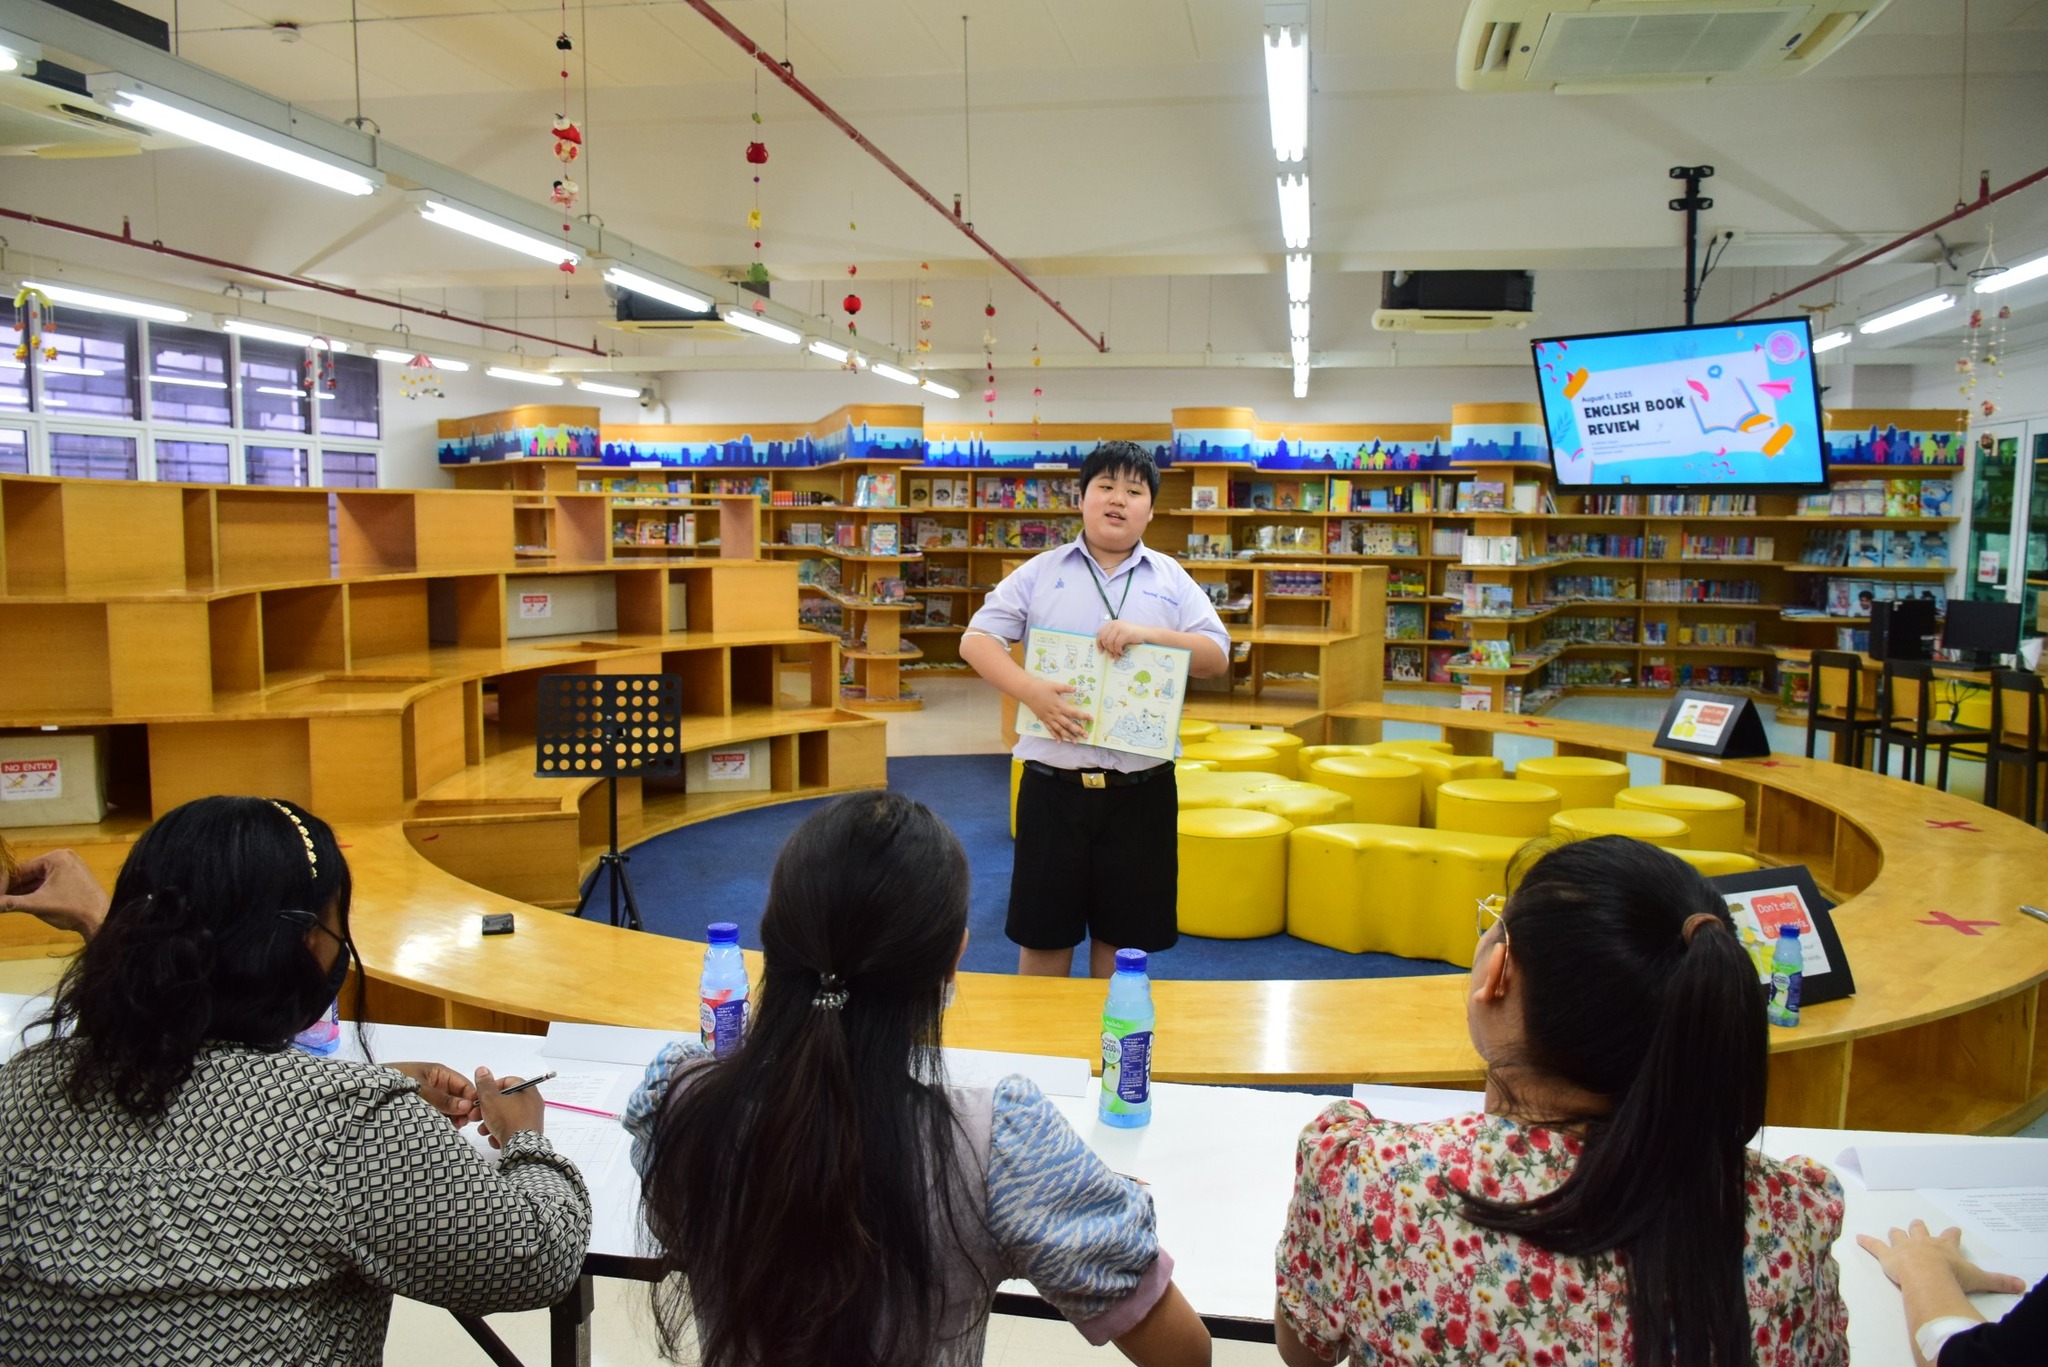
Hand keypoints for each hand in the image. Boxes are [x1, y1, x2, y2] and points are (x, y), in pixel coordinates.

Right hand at [1, 851, 109, 939]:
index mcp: (56, 858)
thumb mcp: (36, 905)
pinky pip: (49, 883)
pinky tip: (21, 902)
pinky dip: (36, 892)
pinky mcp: (74, 879)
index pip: (21, 869)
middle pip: (30, 874)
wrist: (102, 919)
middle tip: (1, 899)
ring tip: (6, 902)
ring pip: (38, 880)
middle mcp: (64, 858)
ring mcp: (70, 868)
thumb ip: (11, 903)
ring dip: (23, 891)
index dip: (5, 883)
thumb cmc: (71, 909)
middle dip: (14, 888)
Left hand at [387, 1061, 478, 1127]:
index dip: (472, 1098)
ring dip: (454, 1116)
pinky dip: (443, 1120)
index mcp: (440, 1073)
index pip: (464, 1085)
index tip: (475, 1114)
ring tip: (453, 1127)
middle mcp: (438, 1084)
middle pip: (459, 1097)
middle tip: (463, 1124)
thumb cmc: (395, 1082)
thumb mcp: (421, 1090)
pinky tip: (444, 1128)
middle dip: (463, 1109)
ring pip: (450, 1107)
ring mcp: (431, 1096)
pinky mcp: (423, 1106)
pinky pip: (438, 1113)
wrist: (368, 1088)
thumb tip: (467, 1107)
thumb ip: (443, 1100)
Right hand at [473, 1066, 544, 1149]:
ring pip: (505, 1117)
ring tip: (483, 1130)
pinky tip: (494, 1139)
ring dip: (490, 1123)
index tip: (480, 1096)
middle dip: (487, 1109)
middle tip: (475, 1115)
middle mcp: (532, 1104)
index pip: (508, 1082)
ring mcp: (531, 1120)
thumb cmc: (507, 1119)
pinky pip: (511, 1130)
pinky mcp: (527, 1134)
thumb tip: (482, 1070)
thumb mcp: (491, 1098)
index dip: (491, 1087)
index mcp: (528, 1091)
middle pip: (505, 1101)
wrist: (520, 1148)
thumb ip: (484, 1084)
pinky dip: (500, 1134)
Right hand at [1024, 678, 1089, 743]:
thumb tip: (1077, 688)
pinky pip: (1050, 729)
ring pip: (1060, 729)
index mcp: (1059, 705)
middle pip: (1068, 724)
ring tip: (1075, 742)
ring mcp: (1049, 718)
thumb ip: (1066, 688)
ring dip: (1068, 736)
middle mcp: (1055, 714)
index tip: (1091, 719)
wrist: (1027, 692)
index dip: (1083, 716)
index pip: (1073, 712)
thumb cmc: (1042, 687)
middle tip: (1086, 735)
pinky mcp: (1044, 720)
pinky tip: (1059, 741)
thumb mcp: (1055, 686)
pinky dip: (1055, 736)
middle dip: (1077, 730)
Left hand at [1096, 619, 1153, 657]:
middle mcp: (1114, 624)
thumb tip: (1103, 648)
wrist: (1146, 634)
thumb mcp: (1120, 634)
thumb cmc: (1132, 635)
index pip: (1100, 633)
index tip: (1101, 651)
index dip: (1099, 643)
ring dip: (1113, 651)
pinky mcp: (1125, 633)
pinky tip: (1122, 653)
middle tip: (1112, 655)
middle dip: (1107, 649)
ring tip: (1117, 656)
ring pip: (1110, 643)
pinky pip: (1117, 645)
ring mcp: (1120, 628)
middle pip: (1104, 639)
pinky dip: (1118, 651)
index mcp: (1112, 624)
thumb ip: (1111, 637)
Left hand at [1857, 1221, 2028, 1295]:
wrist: (1928, 1275)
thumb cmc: (1953, 1276)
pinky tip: (1858, 1238)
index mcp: (1945, 1246)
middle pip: (1920, 1230)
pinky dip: (1867, 1242)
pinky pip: (1875, 1246)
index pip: (1950, 1237)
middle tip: (1917, 1223)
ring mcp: (1904, 1247)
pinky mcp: (1887, 1256)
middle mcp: (1924, 1242)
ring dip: (1896, 1234)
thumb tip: (2020, 1285)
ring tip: (1893, 1231)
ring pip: (1898, 1235)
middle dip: (1919, 1228)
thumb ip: (1999, 1281)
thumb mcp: (1979, 1279)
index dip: (1952, 1234)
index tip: (1954, 1229)